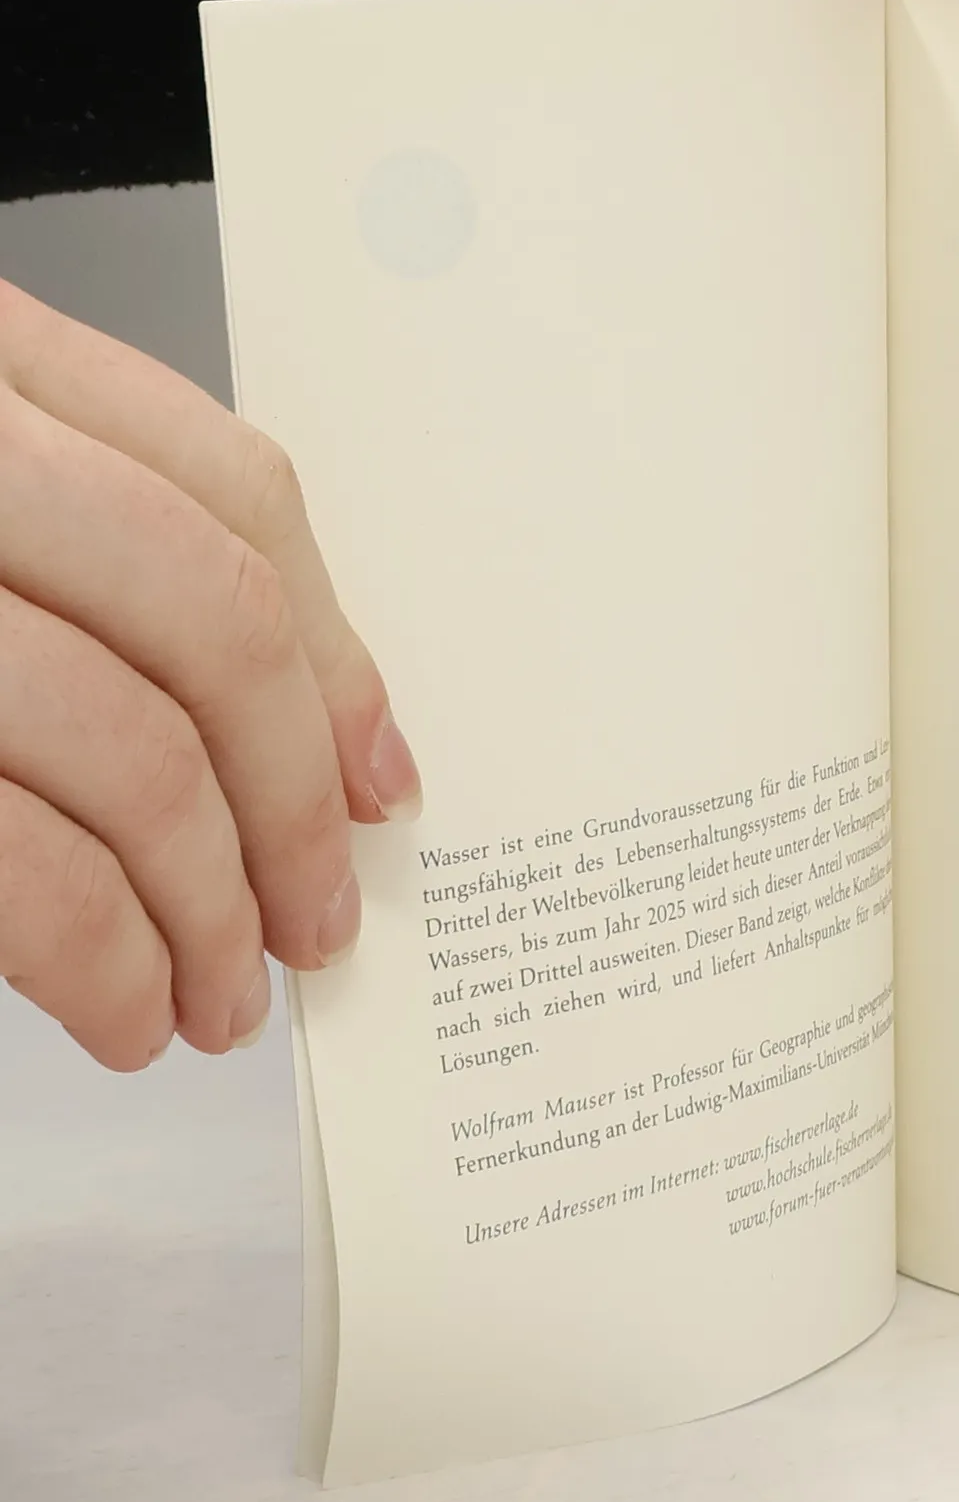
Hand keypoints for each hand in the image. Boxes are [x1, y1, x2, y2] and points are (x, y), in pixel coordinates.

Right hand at [0, 281, 419, 1070]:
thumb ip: (75, 563)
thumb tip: (303, 738)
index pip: (231, 484)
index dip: (336, 649)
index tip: (378, 776)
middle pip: (209, 614)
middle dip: (290, 797)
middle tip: (317, 922)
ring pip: (124, 746)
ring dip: (206, 906)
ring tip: (222, 1000)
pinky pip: (16, 861)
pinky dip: (98, 958)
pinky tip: (121, 1017)